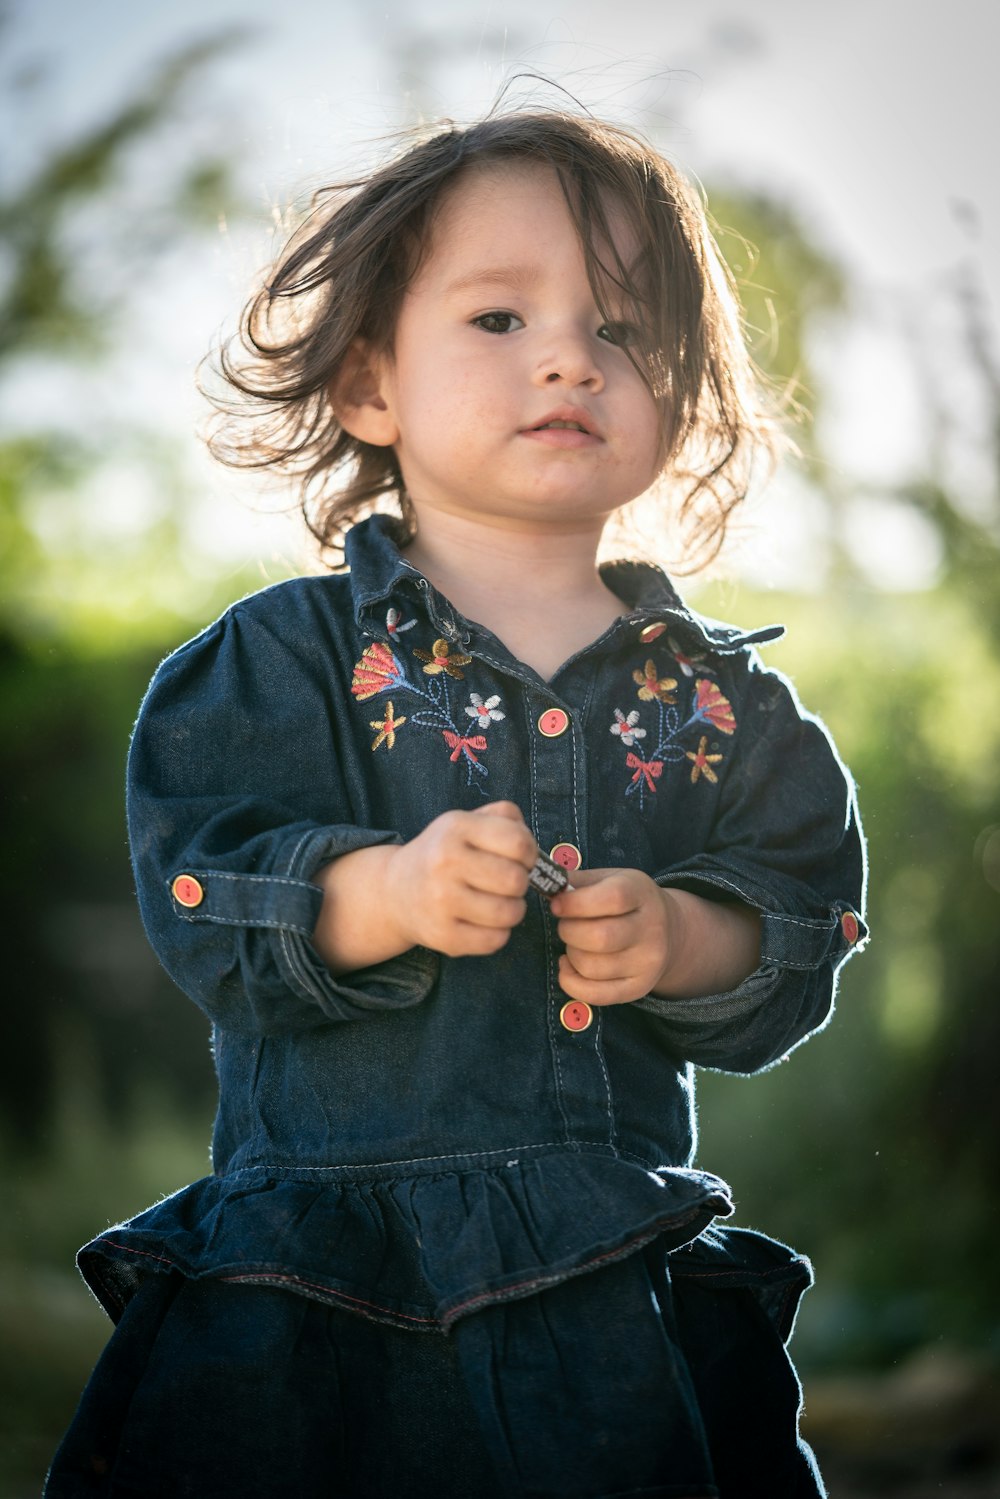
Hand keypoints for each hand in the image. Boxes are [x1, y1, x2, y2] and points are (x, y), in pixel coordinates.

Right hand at [388, 801, 536, 957]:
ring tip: (498, 902)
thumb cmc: (444, 854)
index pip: (518, 842)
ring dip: (513, 909)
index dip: (529, 853)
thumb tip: (531, 846)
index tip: (520, 859)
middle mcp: (445, 862)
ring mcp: (441, 901)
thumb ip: (505, 817)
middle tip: (506, 883)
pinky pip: (495, 940)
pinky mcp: (442, 935)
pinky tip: (484, 921)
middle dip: (521, 883)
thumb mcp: (467, 822)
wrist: (394, 891)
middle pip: (516, 880)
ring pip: (510, 913)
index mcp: (456, 827)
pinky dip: (498, 933)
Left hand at [550, 869, 674, 1005]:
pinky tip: (569, 966)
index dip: (576, 903)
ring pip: (591, 967)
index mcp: (642, 893)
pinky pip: (594, 994)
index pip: (612, 898)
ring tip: (575, 943)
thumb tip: (546, 885)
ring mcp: (647, 962)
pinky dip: (570, 982)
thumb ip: (577, 882)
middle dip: (569, 931)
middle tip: (566, 924)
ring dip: (571, 955)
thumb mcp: (609, 879)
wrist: (669, 931)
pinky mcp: (638, 988)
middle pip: (600, 938)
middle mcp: (651, 929)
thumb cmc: (627, 901)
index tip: (557, 905)